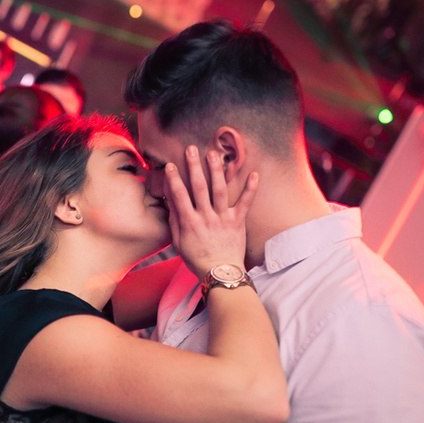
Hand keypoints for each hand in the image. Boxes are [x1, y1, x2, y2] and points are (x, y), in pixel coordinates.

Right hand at [165, 145, 257, 276]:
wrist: (220, 273)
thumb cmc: (197, 259)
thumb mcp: (179, 242)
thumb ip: (175, 221)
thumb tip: (171, 201)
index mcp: (189, 222)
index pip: (179, 196)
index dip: (173, 179)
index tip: (170, 165)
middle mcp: (206, 217)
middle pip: (199, 187)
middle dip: (194, 166)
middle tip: (191, 149)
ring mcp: (223, 218)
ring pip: (219, 190)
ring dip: (216, 170)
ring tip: (214, 154)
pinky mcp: (238, 222)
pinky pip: (245, 203)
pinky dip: (250, 189)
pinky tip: (254, 173)